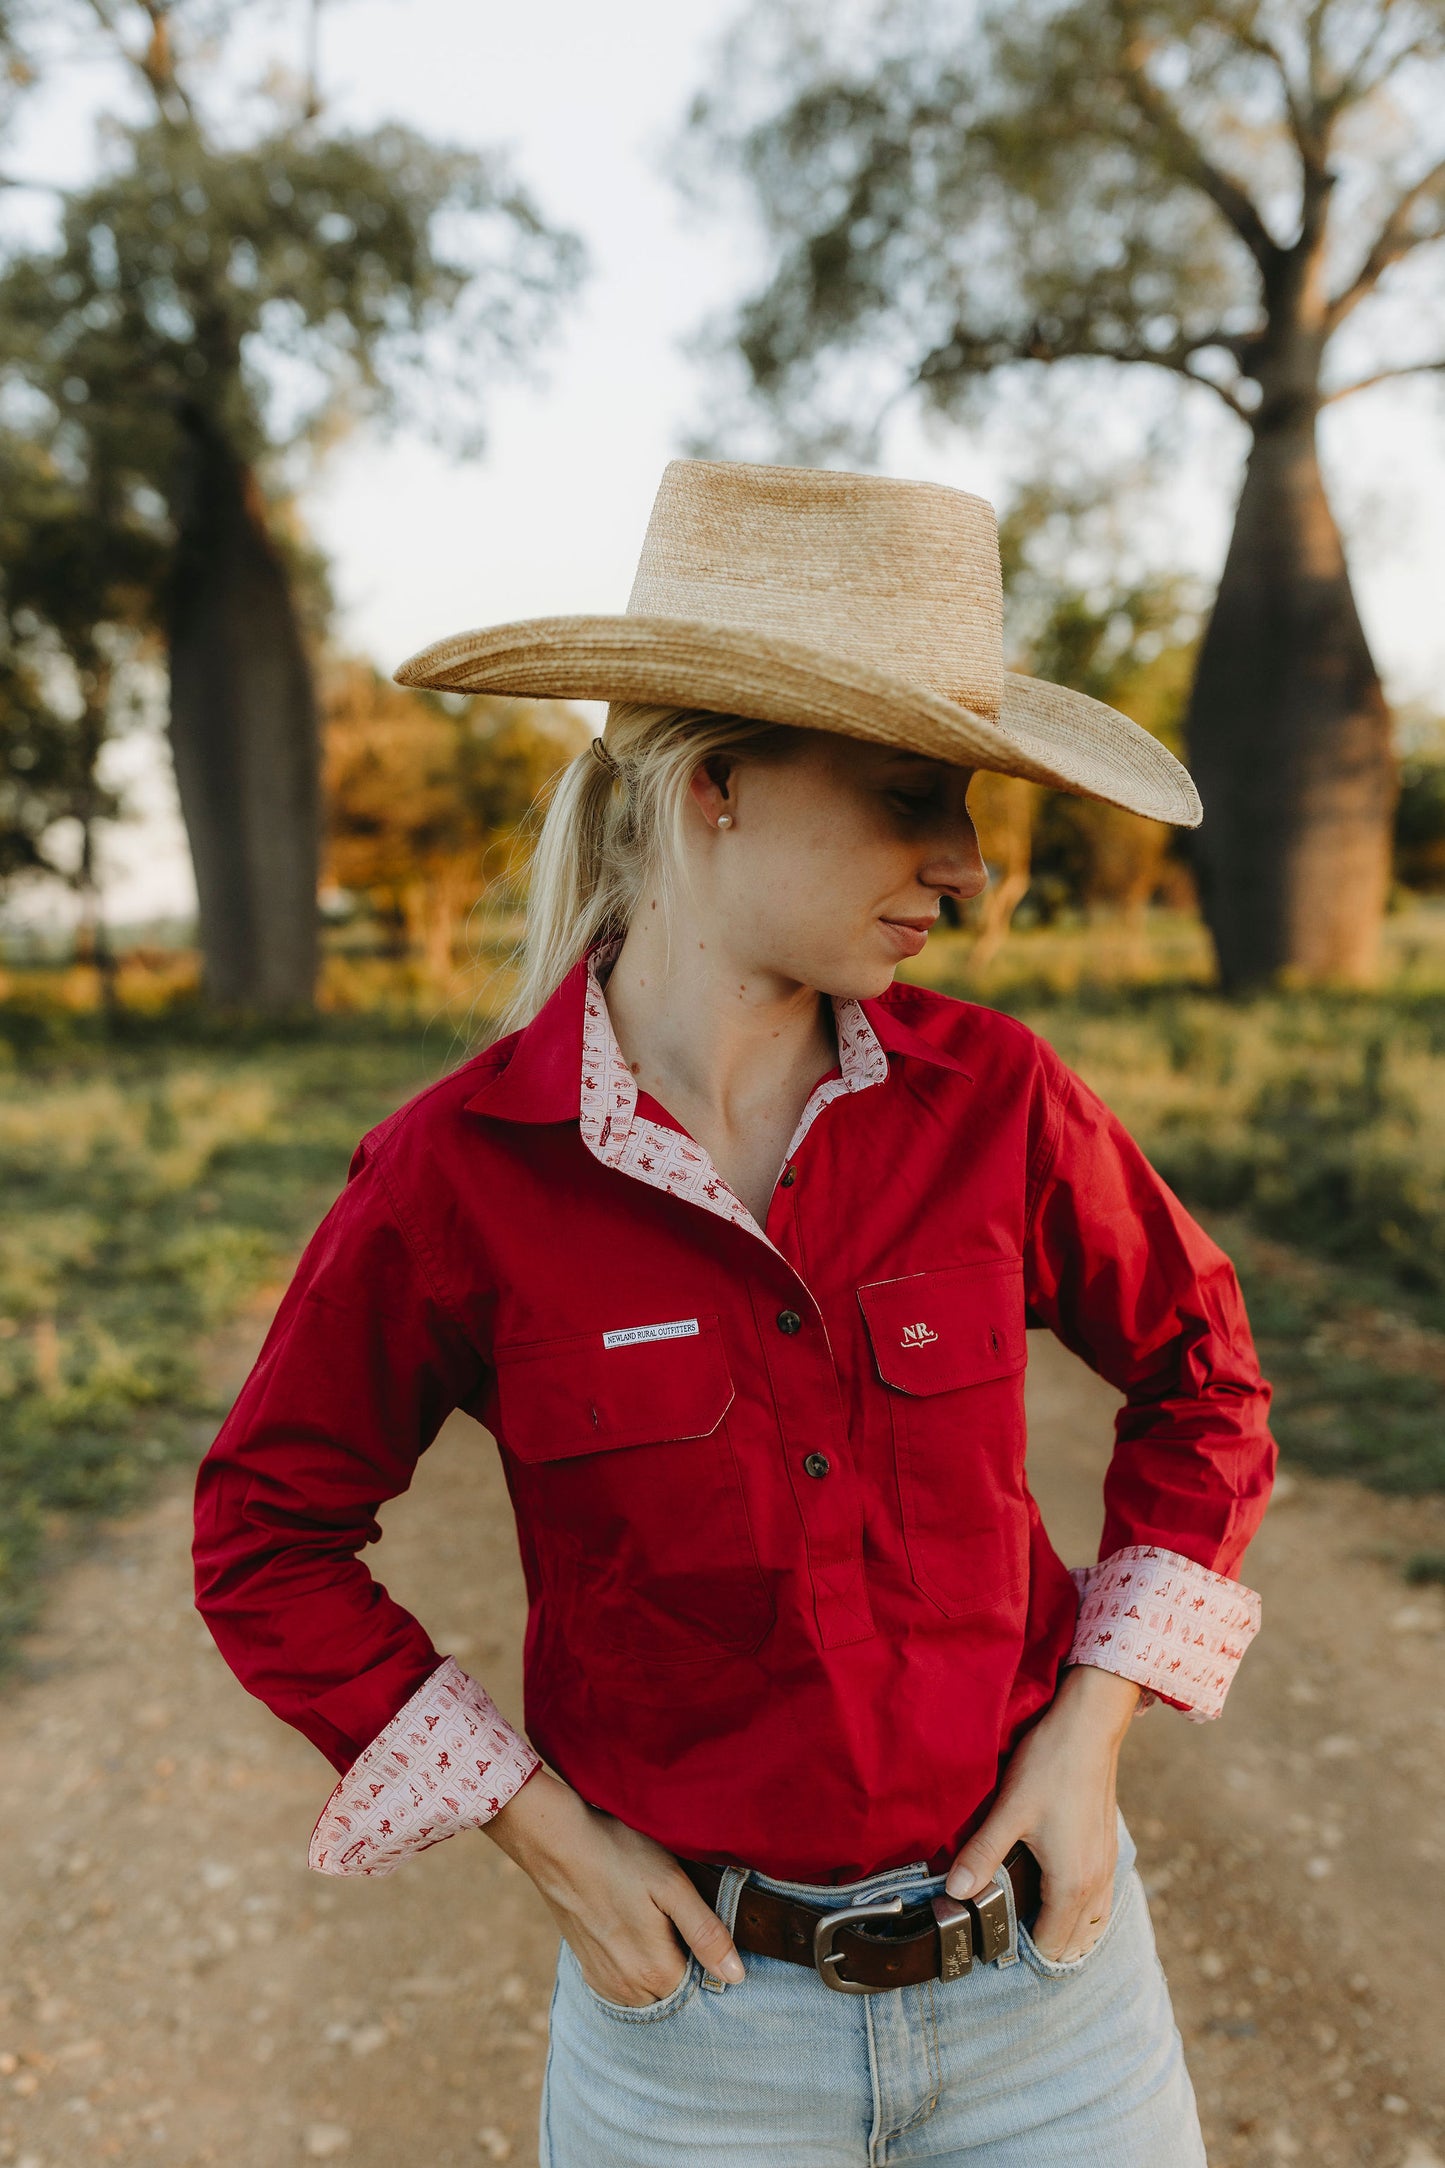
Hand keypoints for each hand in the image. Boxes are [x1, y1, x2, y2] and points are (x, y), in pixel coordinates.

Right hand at [482, 1767, 744, 2004]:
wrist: (557, 1843)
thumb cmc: (619, 1855)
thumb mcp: (672, 1884)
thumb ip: (706, 1933)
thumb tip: (736, 1976)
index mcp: (655, 1972)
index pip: (701, 1986)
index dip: (709, 1956)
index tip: (702, 1923)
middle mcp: (628, 1989)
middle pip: (675, 1990)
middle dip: (685, 1962)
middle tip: (677, 1915)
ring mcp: (604, 1982)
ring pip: (650, 1990)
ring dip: (660, 1964)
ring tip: (655, 1918)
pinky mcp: (587, 1969)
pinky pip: (624, 1984)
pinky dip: (635, 1965)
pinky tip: (632, 1927)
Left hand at [944, 1665, 1140, 1962]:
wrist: (1088, 1726)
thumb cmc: (1050, 1766)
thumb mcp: (1009, 1811)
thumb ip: (982, 1855)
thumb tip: (953, 1893)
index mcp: (1072, 1884)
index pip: (1052, 1947)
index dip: (1022, 1950)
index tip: (994, 1938)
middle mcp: (1097, 1883)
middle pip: (1075, 1943)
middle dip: (1043, 1945)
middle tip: (1005, 1927)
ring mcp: (1107, 1865)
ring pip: (1092, 1923)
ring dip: (1065, 1929)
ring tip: (1028, 1916)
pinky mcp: (1107, 1847)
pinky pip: (1100, 1899)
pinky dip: (1080, 1909)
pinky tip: (1055, 1889)